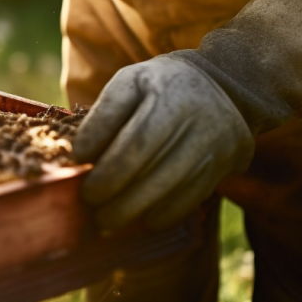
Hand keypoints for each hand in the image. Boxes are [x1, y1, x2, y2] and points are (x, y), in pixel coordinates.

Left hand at [72, 55, 253, 229]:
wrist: (219, 86)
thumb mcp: (129, 82)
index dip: (106, 163)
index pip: (136, 139)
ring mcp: (214, 147)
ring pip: (169, 189)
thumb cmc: (160, 86)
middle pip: (151, 168)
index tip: (79, 170)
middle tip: (88, 203)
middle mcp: (197, 122)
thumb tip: (80, 155)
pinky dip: (160, 215)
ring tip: (106, 219)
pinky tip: (138, 218)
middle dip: (113, 192)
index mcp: (169, 96)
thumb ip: (104, 115)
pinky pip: (189, 200)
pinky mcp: (222, 168)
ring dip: (132, 210)